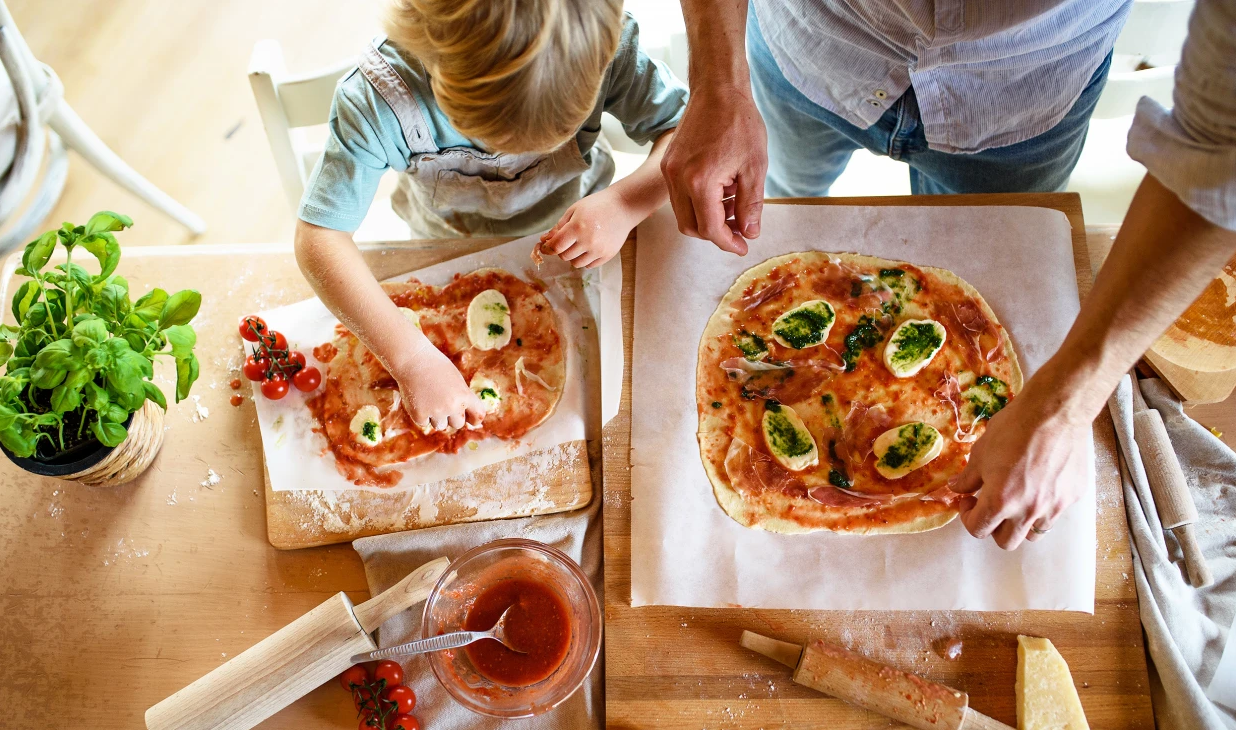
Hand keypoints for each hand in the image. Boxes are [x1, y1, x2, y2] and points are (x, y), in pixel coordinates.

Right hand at [393, 346, 484, 431]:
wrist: (412, 359)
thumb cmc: (435, 366)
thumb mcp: (456, 379)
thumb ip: (461, 397)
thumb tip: (464, 415)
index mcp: (464, 395)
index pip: (478, 415)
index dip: (474, 419)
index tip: (471, 421)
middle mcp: (452, 406)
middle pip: (458, 424)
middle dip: (451, 418)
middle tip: (441, 404)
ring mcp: (436, 412)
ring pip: (440, 426)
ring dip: (435, 417)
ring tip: (428, 399)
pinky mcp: (419, 415)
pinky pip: (423, 422)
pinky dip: (420, 414)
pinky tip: (418, 399)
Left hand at [541, 188, 635, 268]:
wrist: (623, 207)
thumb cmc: (596, 205)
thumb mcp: (574, 210)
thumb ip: (558, 226)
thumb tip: (544, 240)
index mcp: (577, 227)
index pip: (556, 246)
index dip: (548, 248)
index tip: (546, 247)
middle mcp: (588, 241)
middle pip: (565, 256)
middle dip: (562, 250)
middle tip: (566, 241)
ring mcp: (599, 250)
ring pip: (576, 264)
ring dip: (573, 256)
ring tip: (578, 244)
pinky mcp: (608, 255)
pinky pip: (589, 265)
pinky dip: (585, 259)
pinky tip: (589, 248)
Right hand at [660, 82, 767, 254]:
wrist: (718, 90)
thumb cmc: (740, 123)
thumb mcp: (755, 166)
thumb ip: (751, 204)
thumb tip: (749, 233)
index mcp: (700, 182)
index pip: (710, 229)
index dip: (728, 243)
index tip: (743, 246)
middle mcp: (678, 180)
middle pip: (691, 227)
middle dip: (716, 234)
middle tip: (739, 229)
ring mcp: (669, 171)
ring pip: (683, 213)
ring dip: (707, 218)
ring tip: (733, 206)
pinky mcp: (668, 164)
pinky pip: (679, 196)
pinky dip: (698, 202)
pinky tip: (720, 190)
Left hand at [950, 377, 1092, 549]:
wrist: (1055, 412)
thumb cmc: (1014, 428)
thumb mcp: (981, 452)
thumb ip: (968, 478)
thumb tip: (957, 488)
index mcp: (1000, 502)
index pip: (978, 530)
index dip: (967, 517)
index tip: (968, 501)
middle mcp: (1028, 511)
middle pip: (1006, 542)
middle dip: (993, 527)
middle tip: (990, 505)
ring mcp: (1054, 507)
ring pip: (1034, 533)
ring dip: (1020, 523)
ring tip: (1017, 500)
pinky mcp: (1072, 497)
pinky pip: (1054, 513)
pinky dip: (1043, 507)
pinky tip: (1039, 484)